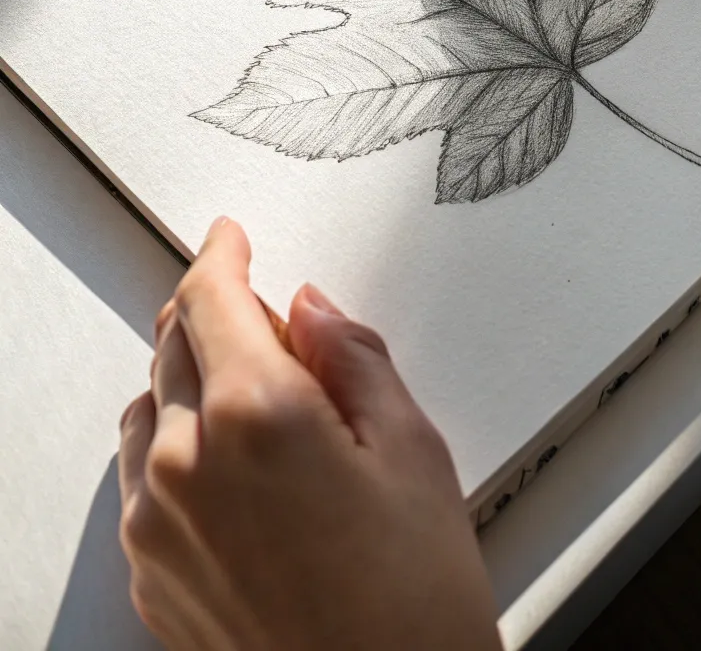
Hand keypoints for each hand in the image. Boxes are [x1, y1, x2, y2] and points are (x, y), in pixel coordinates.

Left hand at [118, 219, 499, 650]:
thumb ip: (353, 358)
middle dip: (215, 312)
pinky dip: (179, 445)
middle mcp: (188, 464)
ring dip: (192, 379)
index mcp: (257, 415)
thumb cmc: (413, 604)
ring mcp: (159, 525)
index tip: (231, 238)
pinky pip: (144, 476)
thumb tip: (312, 310)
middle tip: (276, 326)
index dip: (221, 253)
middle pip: (174, 342)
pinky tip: (239, 468)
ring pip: (151, 406)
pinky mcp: (152, 574)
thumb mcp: (413, 450)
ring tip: (266, 403)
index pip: (211, 296)